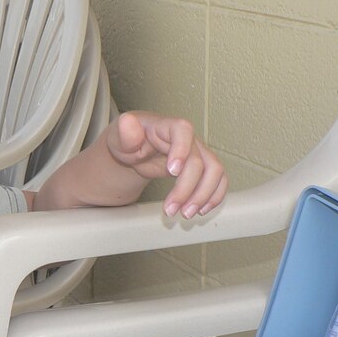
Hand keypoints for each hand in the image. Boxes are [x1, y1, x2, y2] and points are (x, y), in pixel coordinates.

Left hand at [107, 111, 227, 218]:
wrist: (134, 149)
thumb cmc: (128, 141)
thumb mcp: (119, 137)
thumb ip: (124, 132)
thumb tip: (127, 123)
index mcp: (166, 126)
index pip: (183, 130)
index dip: (182, 150)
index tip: (172, 171)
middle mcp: (187, 138)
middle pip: (199, 160)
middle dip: (186, 189)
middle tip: (171, 210)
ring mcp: (197, 152)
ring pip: (214, 171)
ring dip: (203, 196)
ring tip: (185, 214)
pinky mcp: (202, 167)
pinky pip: (218, 179)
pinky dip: (214, 196)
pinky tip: (201, 210)